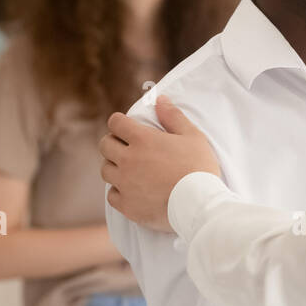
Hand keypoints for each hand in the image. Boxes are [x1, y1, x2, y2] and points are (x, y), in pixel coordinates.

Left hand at [100, 95, 220, 232]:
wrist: (199, 204)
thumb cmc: (199, 168)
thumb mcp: (192, 136)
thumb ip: (173, 117)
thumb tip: (160, 99)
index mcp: (142, 140)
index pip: (115, 123)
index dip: (119, 122)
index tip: (125, 127)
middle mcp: (128, 160)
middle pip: (105, 145)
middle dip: (113, 143)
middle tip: (127, 148)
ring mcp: (125, 183)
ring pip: (105, 170)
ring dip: (115, 167)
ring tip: (130, 170)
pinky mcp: (127, 205)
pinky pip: (112, 195)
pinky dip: (119, 191)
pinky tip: (132, 190)